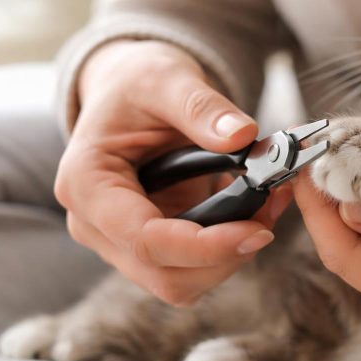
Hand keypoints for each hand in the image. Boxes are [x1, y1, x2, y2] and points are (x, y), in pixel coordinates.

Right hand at [55, 40, 292, 305]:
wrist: (131, 92)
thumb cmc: (138, 83)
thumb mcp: (167, 79)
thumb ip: (201, 107)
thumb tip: (244, 135)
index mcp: (87, 184)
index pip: (144, 240)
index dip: (204, 246)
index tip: (257, 230)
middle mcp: (97, 225)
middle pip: (166, 275)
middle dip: (227, 253)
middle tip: (273, 207)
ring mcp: (123, 241)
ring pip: (184, 281)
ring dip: (234, 254)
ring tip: (268, 203)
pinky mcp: (152, 245)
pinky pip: (196, 266)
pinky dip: (231, 247)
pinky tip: (253, 207)